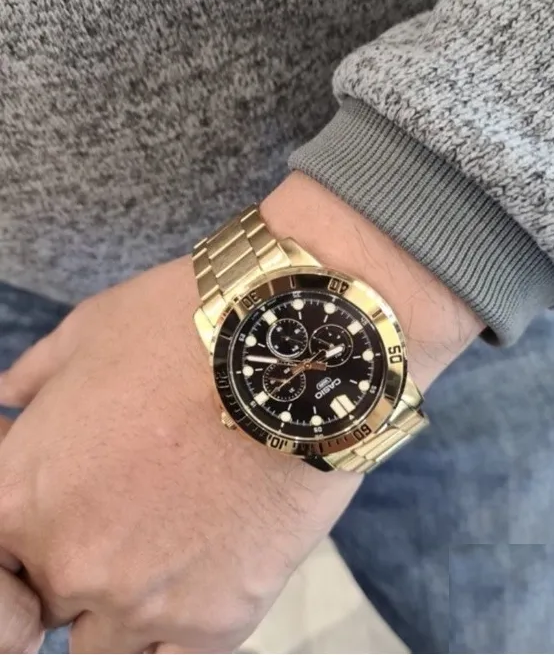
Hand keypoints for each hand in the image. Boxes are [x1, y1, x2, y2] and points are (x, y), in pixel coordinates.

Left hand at [0, 258, 359, 652]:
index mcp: (22, 495)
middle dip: (69, 560)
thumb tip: (7, 401)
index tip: (50, 512)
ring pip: (101, 644)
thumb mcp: (90, 332)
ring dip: (120, 602)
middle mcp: (69, 564)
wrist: (293, 349)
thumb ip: (32, 379)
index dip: (17, 535)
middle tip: (123, 510)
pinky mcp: (218, 620)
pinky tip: (197, 581)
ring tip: (167, 541)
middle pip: (43, 602)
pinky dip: (173, 631)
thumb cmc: (184, 329)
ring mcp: (144, 602)